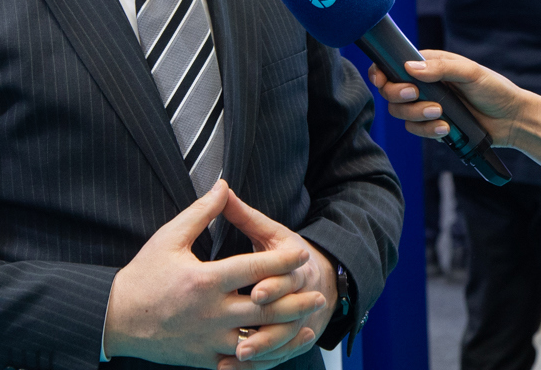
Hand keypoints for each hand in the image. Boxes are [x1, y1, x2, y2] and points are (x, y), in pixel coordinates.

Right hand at [103, 180, 325, 367]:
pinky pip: (242, 362)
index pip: (254, 268)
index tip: (300, 252)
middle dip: (296, 300)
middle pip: (266, 308)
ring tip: (306, 321)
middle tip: (317, 293)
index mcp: (205, 280)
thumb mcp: (169, 237)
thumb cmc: (143, 276)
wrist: (117, 319)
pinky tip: (277, 346)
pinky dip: (264, 355)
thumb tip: (223, 186)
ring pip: (260, 339)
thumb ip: (201, 212)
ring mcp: (209, 339)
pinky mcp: (205, 359)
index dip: (282, 260)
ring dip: (286, 331)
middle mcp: (211, 312)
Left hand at [217, 190, 333, 368]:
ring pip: (281, 340)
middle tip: (244, 333)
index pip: (286, 277)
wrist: (318, 282)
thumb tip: (221, 188)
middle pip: (285, 315)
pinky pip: (275, 356)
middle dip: (266, 325)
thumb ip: (245, 215)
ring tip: (238, 354)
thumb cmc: (286, 254)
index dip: (273, 285)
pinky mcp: (288, 341)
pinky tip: (230, 367)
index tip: (255, 290)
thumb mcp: (271, 232)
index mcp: (296, 268)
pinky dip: (258, 364)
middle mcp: (300, 298)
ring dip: (262, 349)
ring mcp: (296, 323)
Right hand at [367, 50, 528, 146]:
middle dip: (398, 95)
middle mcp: (424, 85)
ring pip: (401, 113)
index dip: (381, 72)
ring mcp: (427, 106)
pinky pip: (417, 130)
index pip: (393, 65)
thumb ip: (441, 68)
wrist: (512, 120)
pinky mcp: (434, 125)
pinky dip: (428, 130)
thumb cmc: (494, 89)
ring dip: (416, 114)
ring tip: (440, 114)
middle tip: (415, 94)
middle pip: (391, 92)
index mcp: (429, 65)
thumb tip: (409, 67)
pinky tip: (447, 128)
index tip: (382, 79)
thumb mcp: (470, 72)